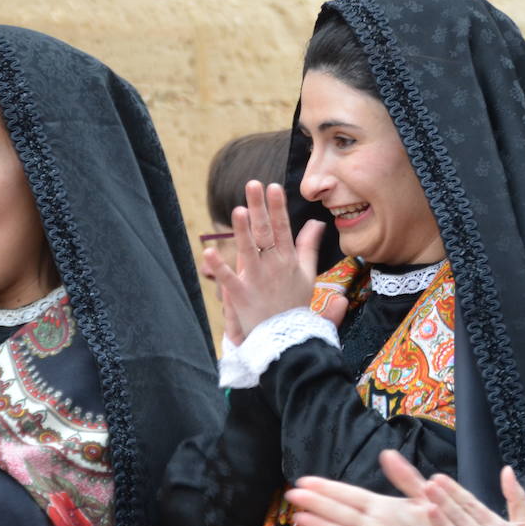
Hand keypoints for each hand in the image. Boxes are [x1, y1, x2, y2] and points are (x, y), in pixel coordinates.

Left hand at [203, 181, 326, 344]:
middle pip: (265, 233)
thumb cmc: (296, 305)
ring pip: (249, 251)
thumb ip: (309, 247)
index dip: (277, 207)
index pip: (283, 229)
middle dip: (259, 208)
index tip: (273, 187)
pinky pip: (229, 279)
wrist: (289, 341)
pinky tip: (208, 252)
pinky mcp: (242, 296)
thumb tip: (316, 223)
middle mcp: (273, 267)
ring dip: (243, 231)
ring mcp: (257, 281)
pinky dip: (219, 267)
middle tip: (253, 184)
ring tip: (238, 209)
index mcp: (288, 260)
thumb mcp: (308, 274)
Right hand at [288, 450, 460, 525]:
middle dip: (317, 504)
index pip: (350, 496)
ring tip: (300, 518)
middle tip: (293, 494)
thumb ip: (405, 478)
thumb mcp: (425, 497)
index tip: (305, 480)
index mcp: (382, 509)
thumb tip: (386, 453)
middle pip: (341, 514)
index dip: (328, 488)